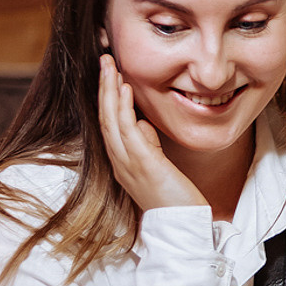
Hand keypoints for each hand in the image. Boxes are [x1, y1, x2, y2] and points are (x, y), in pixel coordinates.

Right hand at [99, 54, 205, 211]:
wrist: (182, 226)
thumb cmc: (174, 198)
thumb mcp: (158, 165)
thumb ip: (147, 144)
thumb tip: (141, 123)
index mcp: (121, 162)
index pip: (108, 124)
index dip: (105, 98)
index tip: (107, 73)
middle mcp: (119, 162)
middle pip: (104, 118)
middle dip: (102, 87)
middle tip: (103, 59)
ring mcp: (128, 164)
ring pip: (111, 121)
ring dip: (109, 91)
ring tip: (110, 66)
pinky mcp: (144, 165)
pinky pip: (128, 131)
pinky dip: (123, 108)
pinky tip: (125, 89)